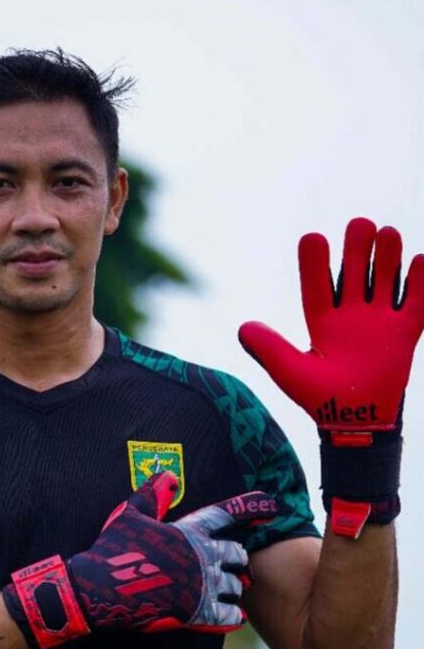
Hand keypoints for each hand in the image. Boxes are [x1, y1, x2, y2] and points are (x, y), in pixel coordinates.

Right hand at [2, 473, 276, 648]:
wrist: (98, 590)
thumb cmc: (112, 549)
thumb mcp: (129, 515)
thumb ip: (151, 495)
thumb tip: (168, 475)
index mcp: (189, 531)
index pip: (225, 515)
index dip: (250, 506)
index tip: (272, 504)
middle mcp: (201, 557)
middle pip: (237, 555)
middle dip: (235, 559)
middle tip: (229, 565)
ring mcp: (201, 586)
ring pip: (236, 586)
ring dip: (232, 588)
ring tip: (224, 592)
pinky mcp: (197, 613)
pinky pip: (230, 615)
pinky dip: (232, 615)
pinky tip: (230, 615)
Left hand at [238, 217, 423, 431]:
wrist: (355, 423)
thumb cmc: (320, 400)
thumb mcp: (291, 373)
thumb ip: (269, 350)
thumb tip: (242, 329)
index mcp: (322, 321)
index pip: (318, 285)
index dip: (315, 263)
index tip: (313, 238)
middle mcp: (350, 315)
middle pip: (355, 274)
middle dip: (357, 251)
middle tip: (360, 225)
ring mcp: (379, 322)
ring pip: (384, 281)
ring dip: (387, 258)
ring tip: (387, 234)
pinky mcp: (404, 333)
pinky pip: (414, 304)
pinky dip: (419, 283)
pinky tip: (419, 260)